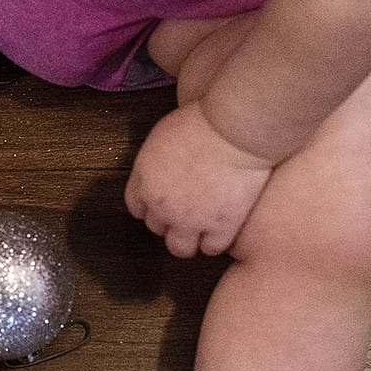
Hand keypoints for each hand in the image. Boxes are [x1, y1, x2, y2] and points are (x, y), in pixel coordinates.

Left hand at [124, 102, 276, 258]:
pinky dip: (217, 242)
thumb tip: (163, 168)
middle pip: (156, 228)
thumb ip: (158, 160)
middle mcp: (162, 205)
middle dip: (169, 221)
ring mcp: (190, 220)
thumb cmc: (204, 120)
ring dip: (189, 240)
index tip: (162, 204)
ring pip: (180, 248)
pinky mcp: (220, 227)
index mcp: (145, 179)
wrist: (233, 129)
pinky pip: (212, 249)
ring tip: (202, 229)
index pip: (136, 207)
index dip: (150, 206)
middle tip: (185, 213)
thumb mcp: (164, 135)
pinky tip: (224, 230)